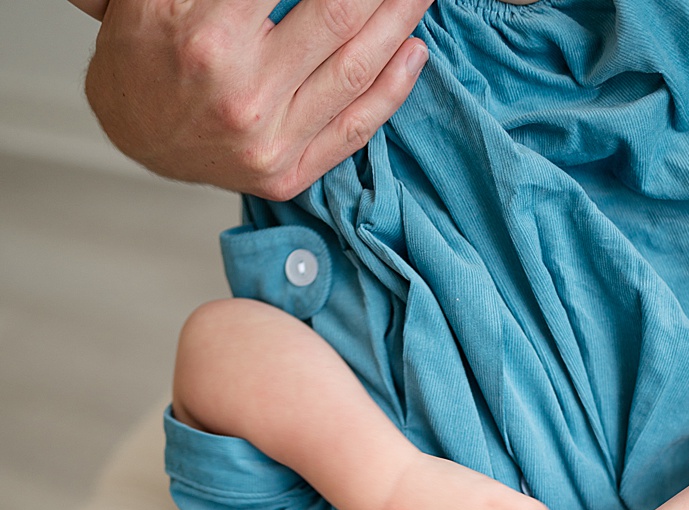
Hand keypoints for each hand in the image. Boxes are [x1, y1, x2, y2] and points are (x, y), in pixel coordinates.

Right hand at [87, 0, 434, 197]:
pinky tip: (414, 50)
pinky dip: (394, 87)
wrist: (133, 132)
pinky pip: (356, 129)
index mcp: (208, 36)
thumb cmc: (148, 49)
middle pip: (339, 17)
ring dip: (400, 21)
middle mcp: (243, 91)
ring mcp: (269, 139)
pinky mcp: (288, 172)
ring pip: (356, 70)